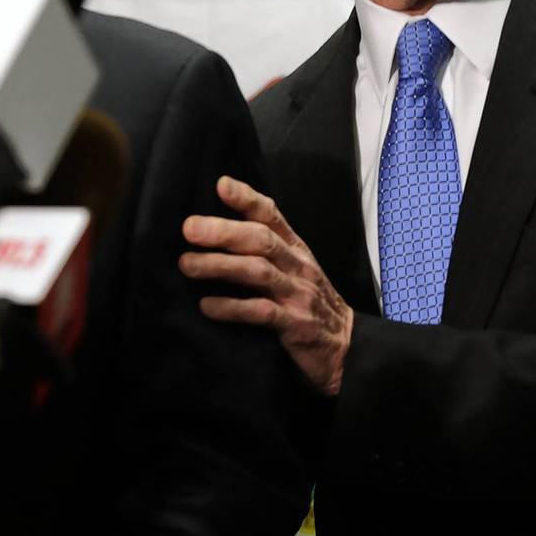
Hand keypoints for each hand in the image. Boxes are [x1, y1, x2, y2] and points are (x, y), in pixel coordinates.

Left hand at [180, 176, 352, 394]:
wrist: (347, 349)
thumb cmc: (311, 306)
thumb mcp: (296, 271)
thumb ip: (267, 251)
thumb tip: (219, 232)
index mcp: (297, 250)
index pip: (272, 216)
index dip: (247, 199)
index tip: (221, 185)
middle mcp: (299, 267)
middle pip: (261, 240)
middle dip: (223, 231)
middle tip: (189, 228)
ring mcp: (298, 296)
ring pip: (259, 272)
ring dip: (220, 266)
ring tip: (187, 265)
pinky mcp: (296, 326)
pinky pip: (262, 312)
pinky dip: (232, 307)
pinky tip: (207, 306)